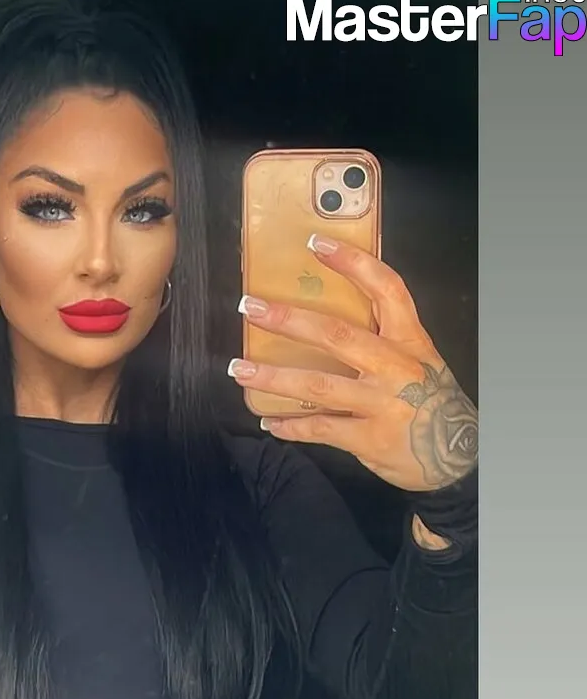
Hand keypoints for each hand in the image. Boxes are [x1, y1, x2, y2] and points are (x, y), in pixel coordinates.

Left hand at [229, 234, 478, 493]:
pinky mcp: (369, 439)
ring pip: (318, 385)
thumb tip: (322, 319)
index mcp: (409, 340)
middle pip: (336, 335)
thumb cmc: (429, 400)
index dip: (352, 263)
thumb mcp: (418, 360)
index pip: (385, 289)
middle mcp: (396, 367)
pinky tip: (268, 422)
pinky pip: (320, 429)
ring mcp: (382, 404)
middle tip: (251, 308)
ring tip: (239, 370)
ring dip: (273, 377)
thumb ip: (381, 340)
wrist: (459, 454)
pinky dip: (290, 426)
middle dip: (289, 320)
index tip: (315, 244)